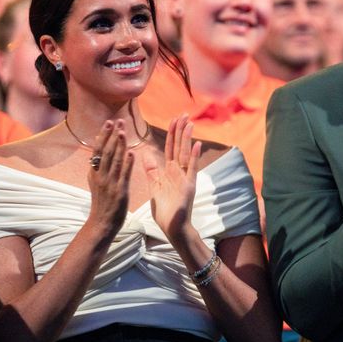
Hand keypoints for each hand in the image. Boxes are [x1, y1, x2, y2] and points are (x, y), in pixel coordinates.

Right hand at [87, 119, 134, 237]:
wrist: (101, 224)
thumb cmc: (102, 204)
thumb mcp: (96, 184)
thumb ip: (98, 170)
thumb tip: (97, 155)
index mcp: (94, 174)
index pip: (98, 150)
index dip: (103, 136)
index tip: (109, 123)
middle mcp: (100, 176)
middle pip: (106, 152)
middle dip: (112, 135)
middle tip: (118, 121)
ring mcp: (109, 184)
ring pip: (114, 160)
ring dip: (119, 145)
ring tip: (123, 131)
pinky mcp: (119, 192)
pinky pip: (123, 175)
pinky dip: (127, 163)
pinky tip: (131, 152)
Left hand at [146, 115, 201, 242]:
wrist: (172, 228)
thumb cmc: (164, 210)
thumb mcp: (154, 186)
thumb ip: (151, 170)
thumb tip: (144, 154)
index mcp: (169, 171)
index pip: (170, 148)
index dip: (171, 134)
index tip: (174, 119)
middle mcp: (179, 172)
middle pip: (179, 147)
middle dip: (181, 130)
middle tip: (184, 114)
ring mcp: (185, 178)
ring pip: (186, 154)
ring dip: (187, 139)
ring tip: (190, 123)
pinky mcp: (189, 186)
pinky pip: (192, 169)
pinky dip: (195, 156)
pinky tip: (198, 144)